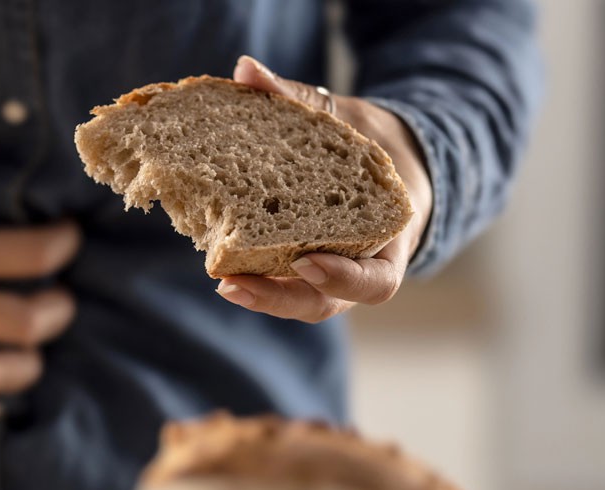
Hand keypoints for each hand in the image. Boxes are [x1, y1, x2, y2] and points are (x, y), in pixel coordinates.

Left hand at [215, 56, 433, 321]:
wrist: (382, 159)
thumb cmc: (369, 144)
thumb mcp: (347, 119)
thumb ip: (299, 99)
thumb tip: (246, 71)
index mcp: (389, 240)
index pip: (376, 282)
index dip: (342, 277)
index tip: (305, 261)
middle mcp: (359, 267)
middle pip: (323, 302)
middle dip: (279, 298)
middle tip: (232, 284)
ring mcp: (328, 273)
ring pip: (298, 299)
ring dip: (260, 294)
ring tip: (221, 282)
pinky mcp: (299, 267)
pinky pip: (280, 278)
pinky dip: (251, 271)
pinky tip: (215, 257)